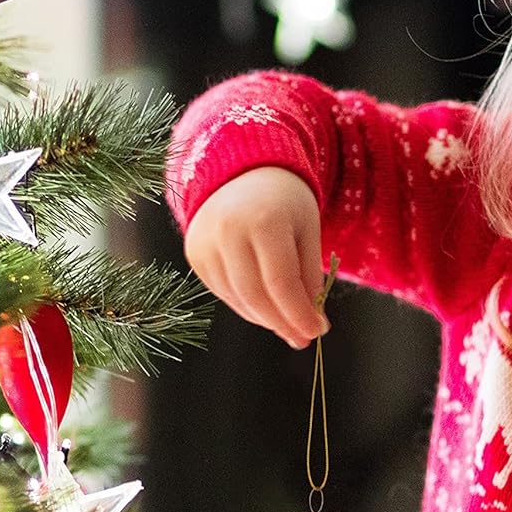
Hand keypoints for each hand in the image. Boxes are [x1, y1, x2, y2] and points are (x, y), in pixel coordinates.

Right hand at [184, 167, 328, 348]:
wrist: (243, 173)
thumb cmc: (284, 203)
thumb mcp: (307, 232)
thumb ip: (309, 278)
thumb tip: (313, 325)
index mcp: (264, 220)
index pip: (281, 282)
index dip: (299, 314)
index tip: (317, 331)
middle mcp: (228, 230)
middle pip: (256, 296)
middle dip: (282, 323)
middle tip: (303, 337)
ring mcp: (205, 242)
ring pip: (238, 299)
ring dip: (265, 318)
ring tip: (287, 322)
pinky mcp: (195, 254)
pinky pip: (223, 292)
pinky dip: (246, 306)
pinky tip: (264, 305)